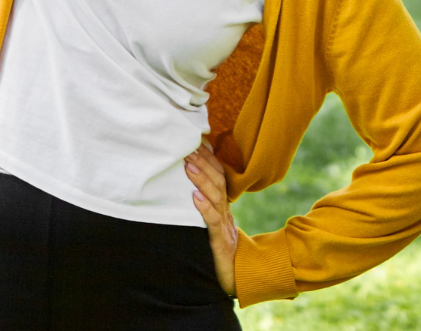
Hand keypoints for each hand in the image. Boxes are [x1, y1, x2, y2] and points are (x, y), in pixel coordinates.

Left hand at [186, 142, 238, 296]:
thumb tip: (189, 186)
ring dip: (201, 179)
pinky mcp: (220, 241)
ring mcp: (224, 225)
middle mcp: (225, 211)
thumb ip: (205, 206)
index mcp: (223, 206)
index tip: (195, 142)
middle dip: (203, 162)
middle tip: (187, 147)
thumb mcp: (211, 225)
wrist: (234, 278)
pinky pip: (213, 221)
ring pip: (216, 197)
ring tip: (188, 165)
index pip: (218, 176)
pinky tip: (195, 197)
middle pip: (218, 181)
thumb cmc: (218, 251)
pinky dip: (204, 208)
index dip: (208, 159)